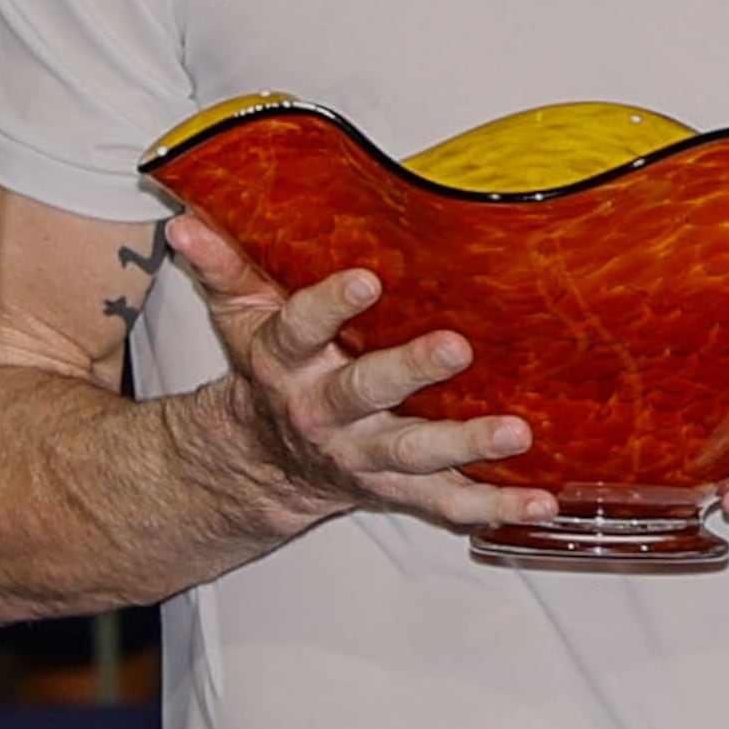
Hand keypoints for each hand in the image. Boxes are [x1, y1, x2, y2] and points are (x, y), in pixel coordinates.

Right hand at [165, 212, 556, 536]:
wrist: (259, 463)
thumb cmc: (268, 371)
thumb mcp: (239, 317)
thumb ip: (224, 268)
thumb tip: (186, 223)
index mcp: (287, 364)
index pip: (301, 329)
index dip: (328, 305)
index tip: (364, 278)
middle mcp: (326, 413)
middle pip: (364, 393)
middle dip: (409, 371)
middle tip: (455, 346)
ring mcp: (365, 456)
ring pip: (414, 453)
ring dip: (467, 443)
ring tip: (517, 431)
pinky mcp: (398, 488)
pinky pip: (448, 502)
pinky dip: (495, 505)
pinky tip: (542, 500)